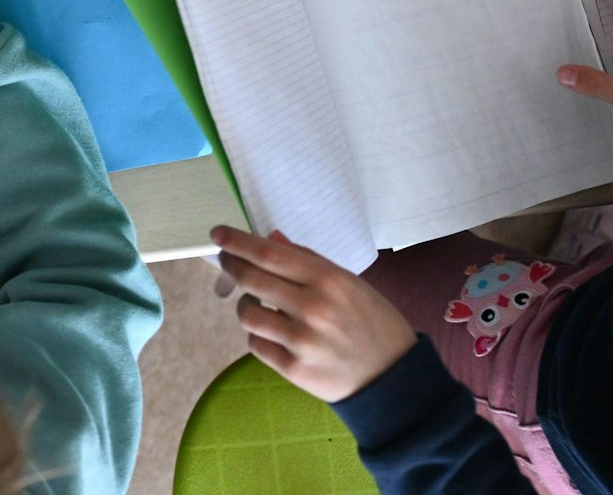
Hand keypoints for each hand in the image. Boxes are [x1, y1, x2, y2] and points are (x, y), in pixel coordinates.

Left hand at [211, 226, 415, 402]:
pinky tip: (273, 333)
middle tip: (226, 261)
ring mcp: (301, 341)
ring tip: (257, 303)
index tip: (218, 234)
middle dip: (231, 265)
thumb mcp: (350, 284)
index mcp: (329, 280)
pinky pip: (255, 345)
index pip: (269, 254)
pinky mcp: (294, 369)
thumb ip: (308, 260)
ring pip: (247, 313)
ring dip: (245, 304)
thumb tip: (271, 237)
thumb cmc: (373, 324)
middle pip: (251, 279)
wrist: (394, 379)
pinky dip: (258, 335)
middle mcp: (313, 308)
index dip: (237, 241)